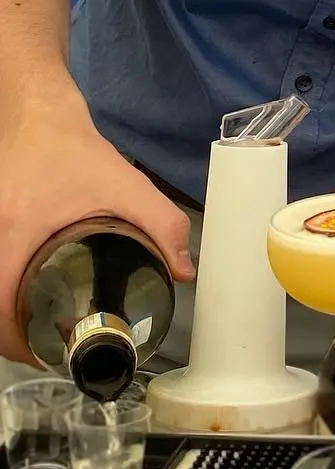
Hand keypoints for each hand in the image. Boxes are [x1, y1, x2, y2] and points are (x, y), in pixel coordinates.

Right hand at [0, 103, 194, 363]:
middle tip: (47, 346)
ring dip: (8, 314)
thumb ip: (162, 226)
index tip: (43, 354)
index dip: (15, 342)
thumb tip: (184, 271)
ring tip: (40, 327)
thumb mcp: (127, 187)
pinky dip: (5, 290)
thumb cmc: (75, 151)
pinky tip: (29, 294)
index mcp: (13, 236)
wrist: (40, 114)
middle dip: (13, 334)